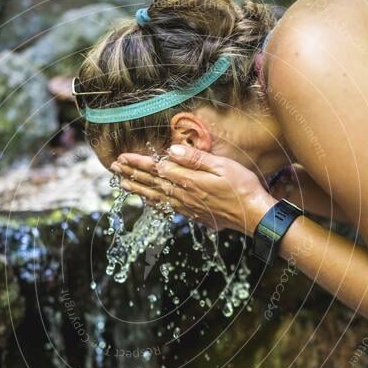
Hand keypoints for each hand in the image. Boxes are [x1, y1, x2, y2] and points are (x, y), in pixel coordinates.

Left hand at [111, 144, 276, 235]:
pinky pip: (166, 207)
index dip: (138, 163)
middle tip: (113, 168)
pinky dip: (153, 202)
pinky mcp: (193, 214)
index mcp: (189, 181)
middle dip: (131, 174)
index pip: (157, 169)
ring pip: (155, 197)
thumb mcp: (222, 167)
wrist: (254, 216)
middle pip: (152, 183)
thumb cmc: (242, 188)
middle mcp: (184, 195)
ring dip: (137, 189)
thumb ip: (195, 160)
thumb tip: (170, 152)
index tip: (122, 157)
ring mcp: (187, 207)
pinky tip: (147, 200)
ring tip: (121, 183)